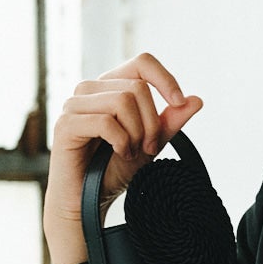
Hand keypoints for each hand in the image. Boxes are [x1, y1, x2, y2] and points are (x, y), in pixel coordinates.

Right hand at [46, 51, 203, 232]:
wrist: (87, 201)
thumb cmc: (112, 170)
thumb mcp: (150, 144)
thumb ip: (170, 122)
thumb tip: (196, 100)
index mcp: (110, 87)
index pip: (142, 63)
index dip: (165, 79)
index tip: (179, 103)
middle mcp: (90, 89)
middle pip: (137, 88)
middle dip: (151, 122)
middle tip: (147, 147)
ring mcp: (74, 104)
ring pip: (122, 101)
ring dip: (136, 133)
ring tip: (130, 152)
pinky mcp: (66, 124)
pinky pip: (106, 122)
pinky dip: (121, 142)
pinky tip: (119, 154)